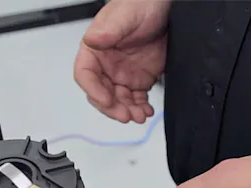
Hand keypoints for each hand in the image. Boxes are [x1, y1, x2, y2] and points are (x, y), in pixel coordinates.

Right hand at [74, 0, 170, 122]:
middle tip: (125, 115)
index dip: (93, 90)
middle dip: (112, 107)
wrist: (165, 6)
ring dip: (128, 111)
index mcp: (95, 50)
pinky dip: (140, 107)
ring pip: (118, 101)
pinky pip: (135, 99)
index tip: (106, 99)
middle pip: (100, 94)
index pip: (85, 75)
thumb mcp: (125, 16)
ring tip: (140, 115)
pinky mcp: (139, 79)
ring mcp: (122, 74)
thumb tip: (92, 40)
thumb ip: (109, 30)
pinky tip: (147, 110)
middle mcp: (106, 65)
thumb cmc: (141, 4)